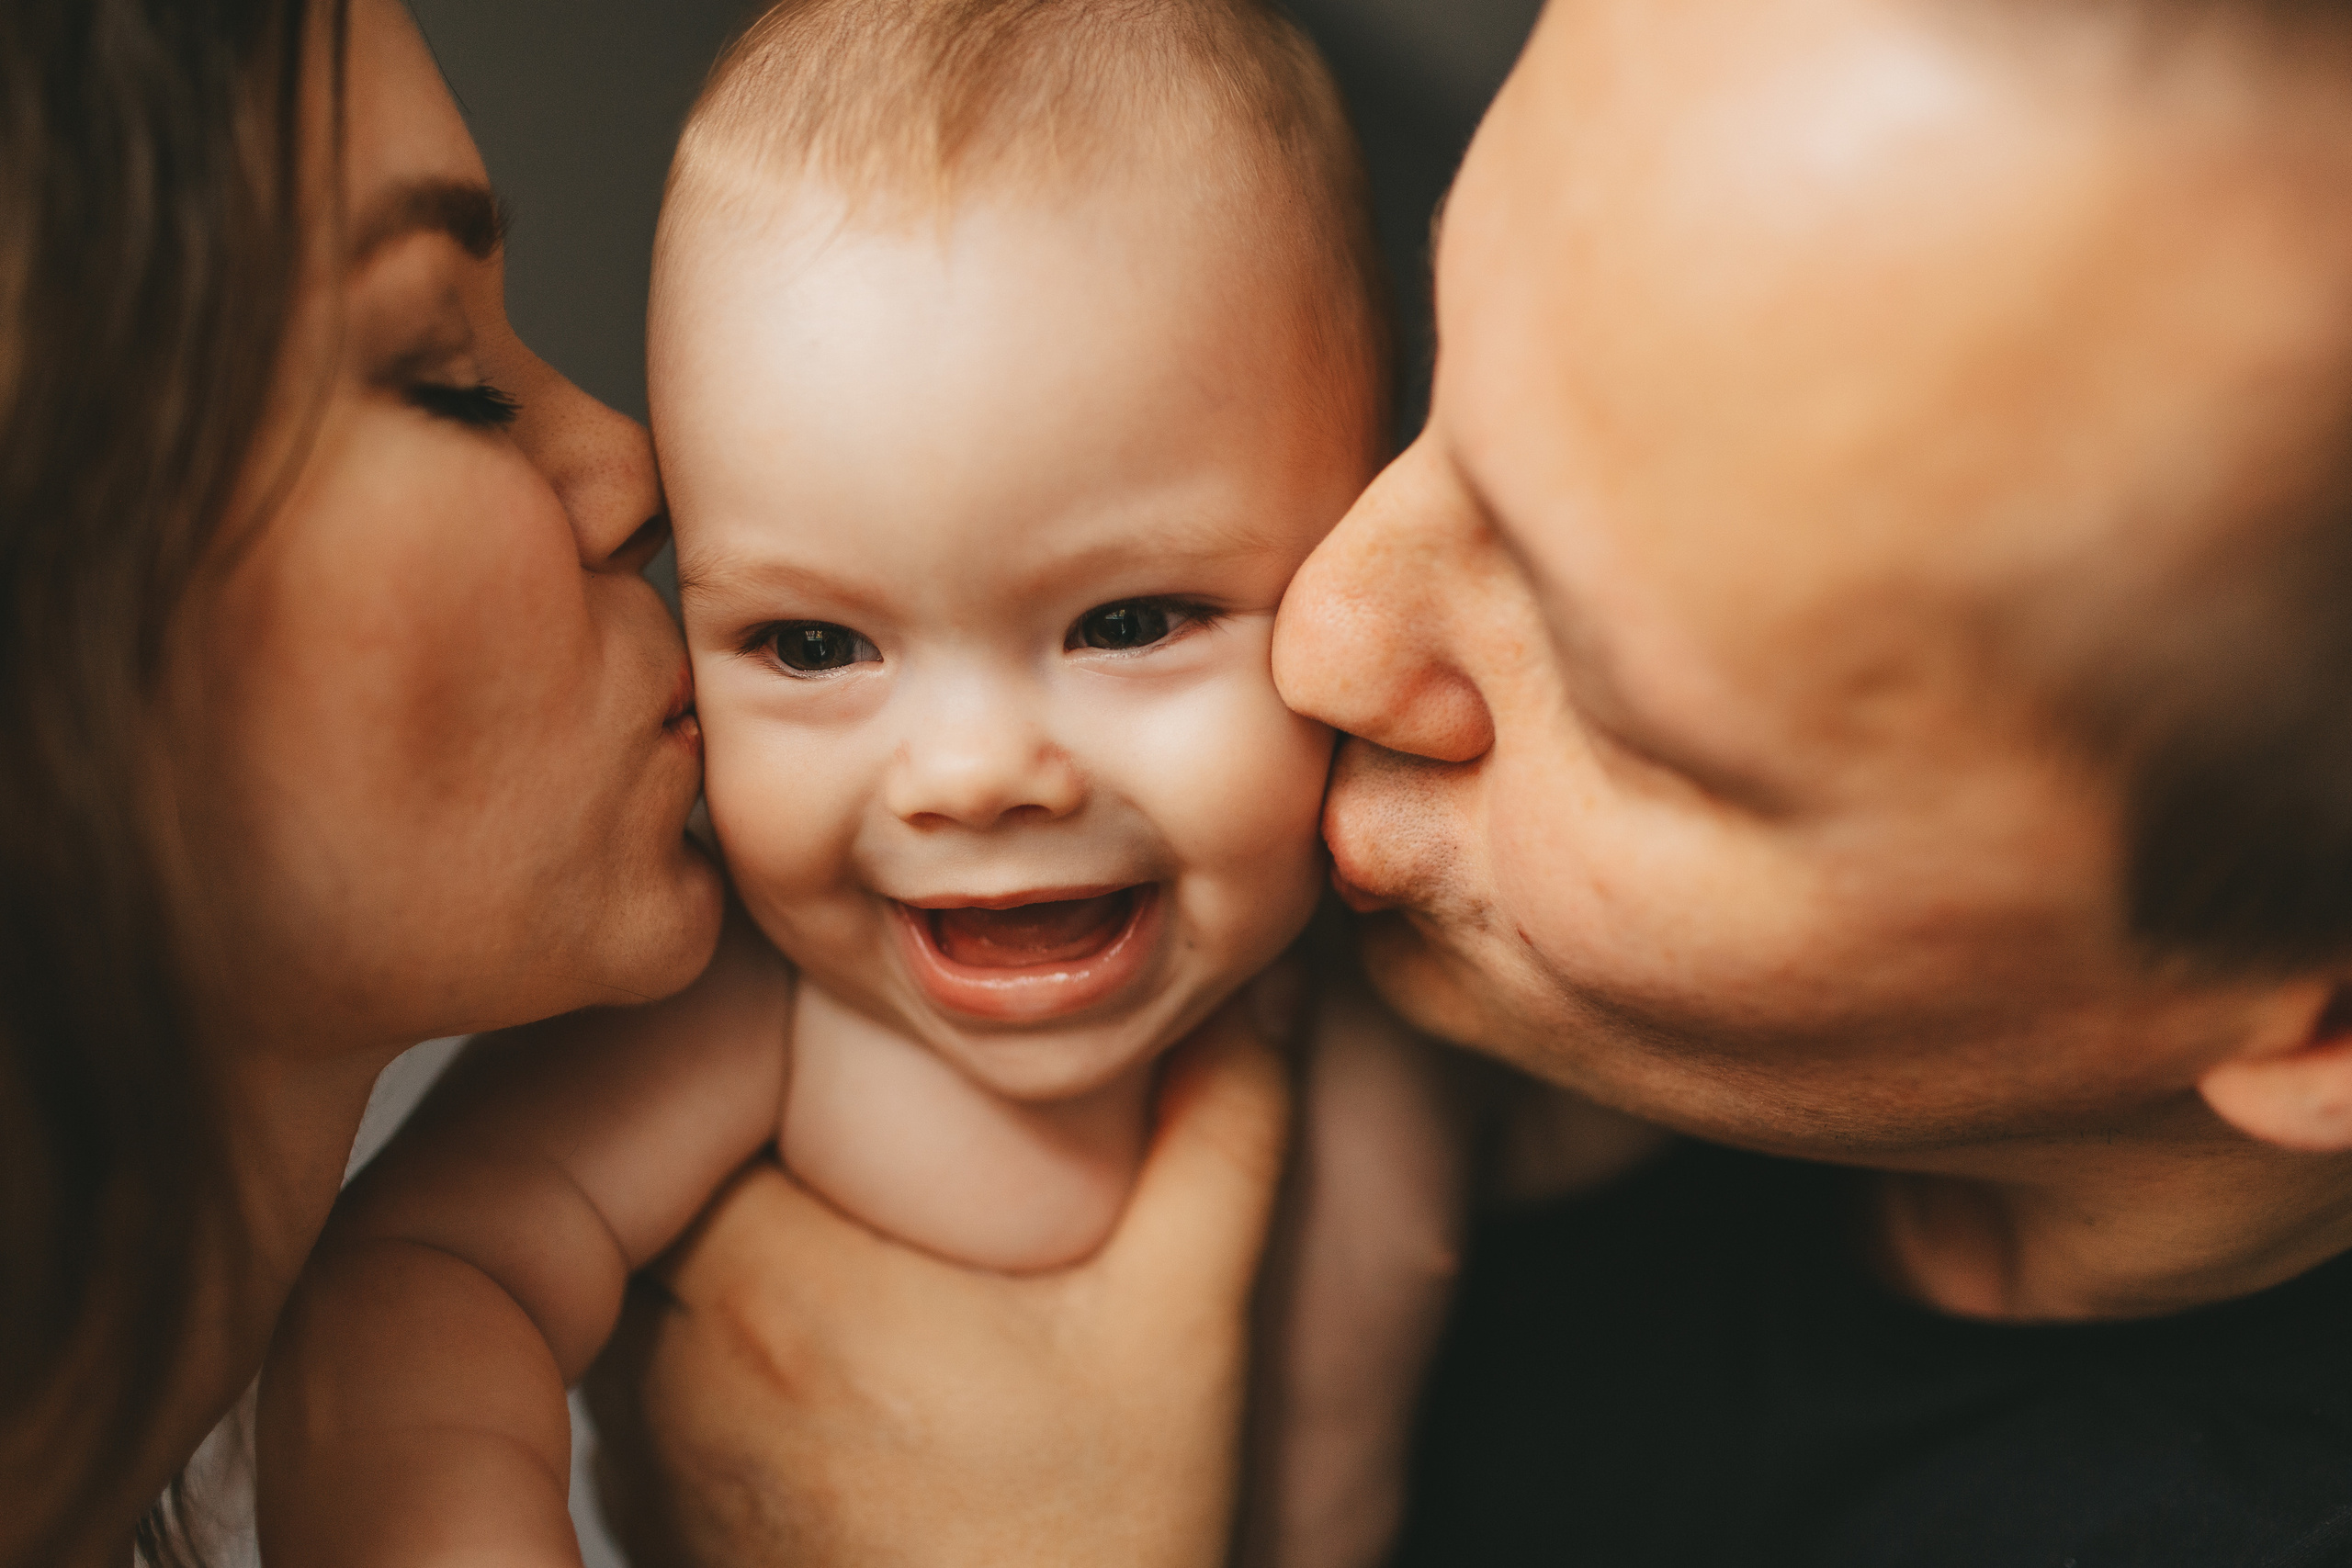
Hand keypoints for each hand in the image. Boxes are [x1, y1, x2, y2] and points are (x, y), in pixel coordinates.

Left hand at [581, 988, 1293, 1566]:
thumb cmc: (1094, 1546)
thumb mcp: (1184, 1327)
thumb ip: (1225, 1139)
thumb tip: (1255, 999)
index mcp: (784, 1285)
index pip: (691, 1086)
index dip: (747, 1039)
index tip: (824, 1029)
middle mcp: (682, 1365)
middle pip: (649, 1170)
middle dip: (721, 1120)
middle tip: (816, 1093)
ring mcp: (654, 1453)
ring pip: (631, 1271)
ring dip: (694, 1220)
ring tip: (803, 1191)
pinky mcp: (659, 1517)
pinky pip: (633, 1368)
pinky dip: (688, 1325)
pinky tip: (786, 1324)